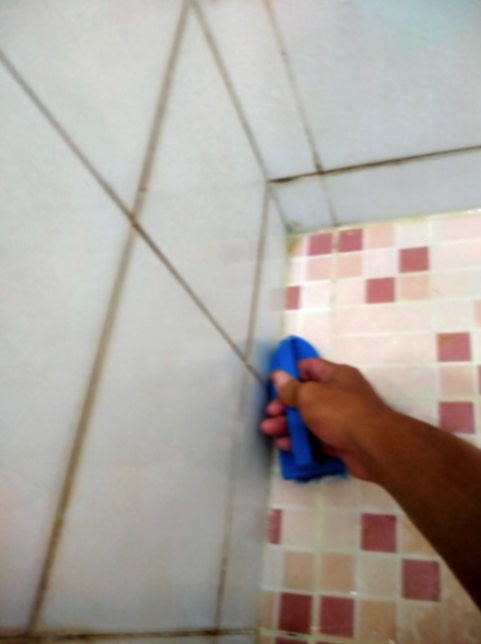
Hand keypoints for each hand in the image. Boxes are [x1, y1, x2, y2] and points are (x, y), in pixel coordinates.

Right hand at [260, 358, 391, 480]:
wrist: (372, 446)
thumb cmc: (339, 412)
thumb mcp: (309, 395)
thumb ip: (291, 388)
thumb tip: (278, 375)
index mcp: (336, 375)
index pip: (309, 367)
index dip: (290, 374)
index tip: (273, 386)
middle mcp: (340, 393)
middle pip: (307, 396)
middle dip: (284, 405)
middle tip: (269, 414)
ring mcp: (342, 418)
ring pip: (310, 418)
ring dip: (288, 424)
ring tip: (268, 431)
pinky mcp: (342, 440)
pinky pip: (316, 437)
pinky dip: (301, 441)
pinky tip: (284, 446)